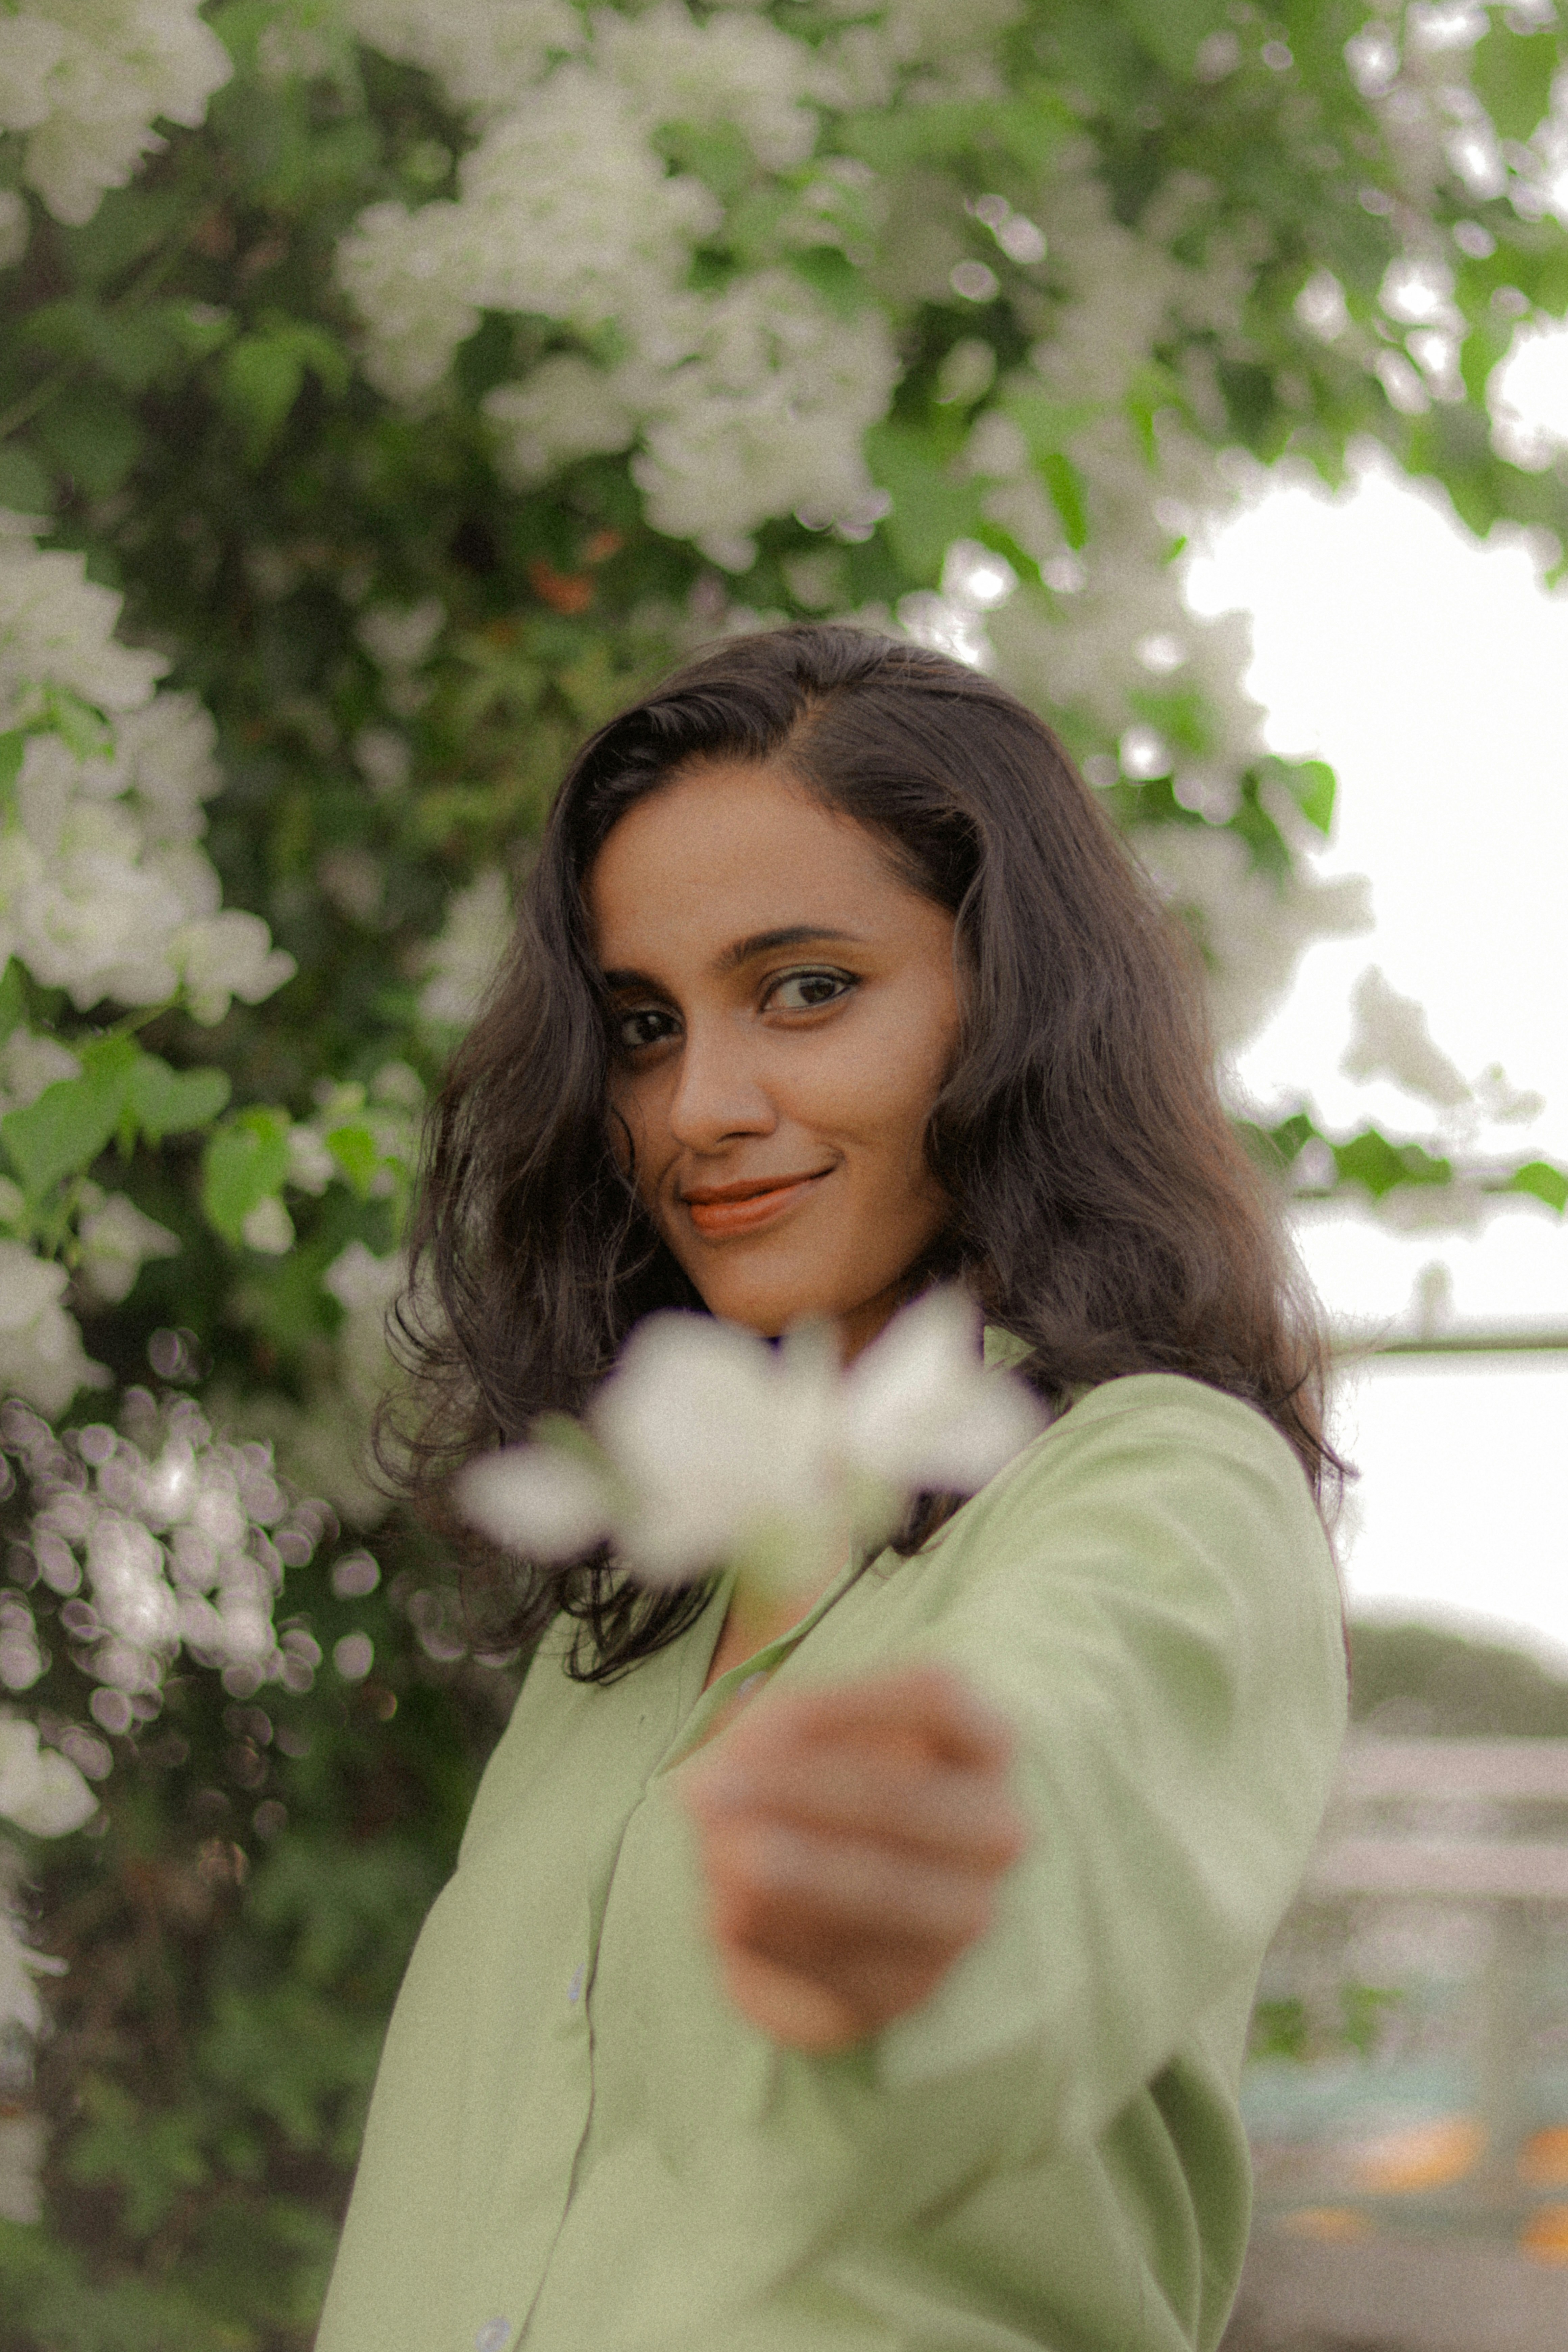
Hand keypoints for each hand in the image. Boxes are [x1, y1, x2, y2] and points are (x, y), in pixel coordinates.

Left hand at [681, 1664, 1027, 2054]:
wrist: (847, 1903)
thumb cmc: (829, 1783)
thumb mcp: (808, 1737)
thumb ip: (776, 1734)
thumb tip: (726, 1773)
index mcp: (985, 1743)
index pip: (938, 1700)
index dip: (851, 1705)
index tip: (766, 1716)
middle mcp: (996, 1829)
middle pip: (900, 1800)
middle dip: (796, 1794)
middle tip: (705, 1793)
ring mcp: (968, 1913)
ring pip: (882, 1891)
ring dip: (792, 1874)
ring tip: (718, 1855)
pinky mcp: (917, 1986)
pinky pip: (845, 1964)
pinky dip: (779, 1937)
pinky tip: (724, 1913)